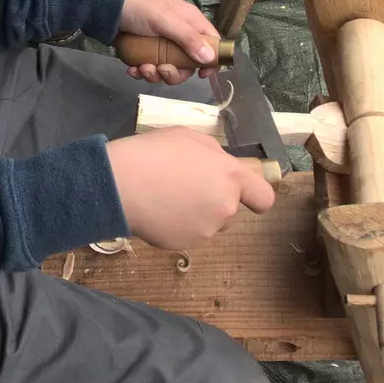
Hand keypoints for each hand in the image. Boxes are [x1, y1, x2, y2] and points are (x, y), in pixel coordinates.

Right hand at [106, 128, 276, 248]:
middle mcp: (225, 207)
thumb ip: (213, 154)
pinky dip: (176, 226)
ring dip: (196, 215)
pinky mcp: (185, 245)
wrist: (120, 184)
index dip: (255, 197)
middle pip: (232, 211)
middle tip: (186, 188)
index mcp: (230, 176)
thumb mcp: (188, 137)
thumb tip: (218, 167)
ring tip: (166, 198)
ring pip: (209, 224)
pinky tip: (157, 212)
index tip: (243, 195)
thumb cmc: (153, 153)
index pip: (263, 198)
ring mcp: (206, 230)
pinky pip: (187, 235)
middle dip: (215, 202)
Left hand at [118, 0, 219, 84]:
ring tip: (142, 67)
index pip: (211, 43)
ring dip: (155, 74)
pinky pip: (149, 69)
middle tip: (161, 69)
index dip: (211, 60)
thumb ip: (188, 38)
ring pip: (167, 69)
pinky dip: (141, 72)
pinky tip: (132, 69)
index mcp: (190, 22)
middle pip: (187, 64)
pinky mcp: (144, 52)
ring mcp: (160, 45)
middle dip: (174, 72)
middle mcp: (178, 35)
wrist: (107, 5)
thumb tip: (210, 58)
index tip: (202, 75)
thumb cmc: (140, 7)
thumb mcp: (165, 20)